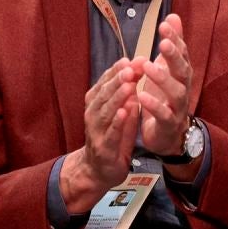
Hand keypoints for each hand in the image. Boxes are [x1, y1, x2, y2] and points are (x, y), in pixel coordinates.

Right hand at [60, 58, 142, 212]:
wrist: (98, 169)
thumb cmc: (111, 136)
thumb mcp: (119, 112)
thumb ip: (126, 95)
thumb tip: (135, 72)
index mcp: (96, 102)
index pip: (106, 82)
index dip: (118, 70)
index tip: (132, 59)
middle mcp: (92, 113)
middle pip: (105, 93)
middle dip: (118, 79)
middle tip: (131, 67)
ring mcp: (96, 131)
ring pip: (106, 110)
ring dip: (117, 97)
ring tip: (129, 85)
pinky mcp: (104, 147)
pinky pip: (110, 132)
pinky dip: (117, 121)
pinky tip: (124, 111)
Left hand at [139, 14, 192, 157]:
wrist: (167, 134)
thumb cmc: (165, 96)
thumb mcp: (167, 68)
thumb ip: (172, 44)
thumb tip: (174, 16)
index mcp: (181, 73)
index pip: (181, 53)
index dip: (175, 39)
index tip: (164, 24)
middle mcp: (183, 88)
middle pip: (183, 70)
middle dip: (174, 56)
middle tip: (163, 42)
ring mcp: (178, 107)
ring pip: (176, 92)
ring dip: (163, 79)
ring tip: (147, 66)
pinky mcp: (169, 124)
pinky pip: (164, 114)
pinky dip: (154, 105)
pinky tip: (142, 95)